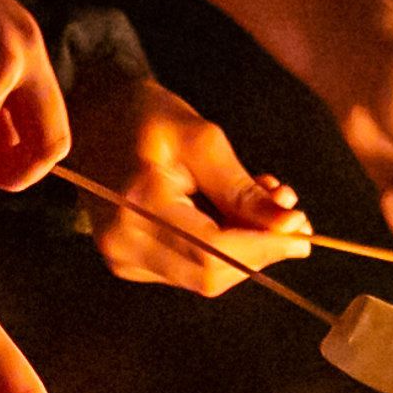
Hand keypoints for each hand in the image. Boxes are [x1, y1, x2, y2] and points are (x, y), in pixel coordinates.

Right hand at [69, 69, 312, 294]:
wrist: (90, 115)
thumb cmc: (143, 115)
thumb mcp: (201, 139)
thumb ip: (242, 190)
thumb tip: (289, 227)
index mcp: (138, 207)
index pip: (213, 254)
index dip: (264, 249)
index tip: (302, 229)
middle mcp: (124, 244)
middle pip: (212, 276)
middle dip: (260, 250)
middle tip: (290, 212)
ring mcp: (122, 259)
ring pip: (205, 276)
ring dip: (244, 247)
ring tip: (262, 202)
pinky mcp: (128, 262)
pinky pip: (189, 267)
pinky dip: (221, 247)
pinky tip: (230, 213)